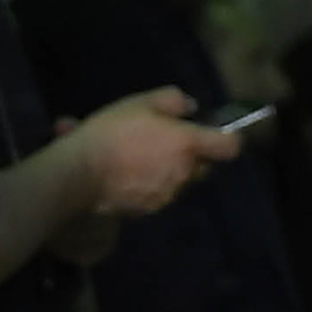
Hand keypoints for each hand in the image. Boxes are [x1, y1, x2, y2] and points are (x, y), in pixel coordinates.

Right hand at [74, 88, 239, 221]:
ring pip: (180, 181)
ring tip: (139, 156)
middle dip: (194, 156)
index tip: (213, 131)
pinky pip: (159, 194)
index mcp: (188, 145)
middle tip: (168, 142)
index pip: (230, 146)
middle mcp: (184, 173)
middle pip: (205, 167)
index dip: (227, 138)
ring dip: (169, 170)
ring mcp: (168, 195)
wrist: (81, 174)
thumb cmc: (113, 132)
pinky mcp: (150, 210)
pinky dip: (150, 184)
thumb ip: (171, 101)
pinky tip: (127, 173)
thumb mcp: (141, 102)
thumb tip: (190, 108)